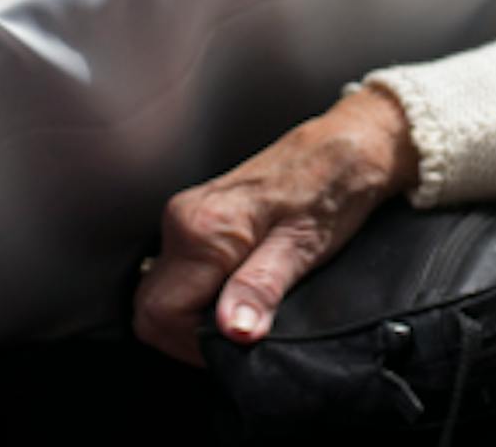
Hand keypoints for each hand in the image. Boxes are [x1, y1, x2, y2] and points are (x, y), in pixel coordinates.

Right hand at [134, 86, 418, 365]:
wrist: (345, 150)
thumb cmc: (331, 188)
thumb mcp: (303, 248)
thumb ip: (260, 289)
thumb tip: (232, 331)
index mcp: (201, 227)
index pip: (160, 314)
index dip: (194, 344)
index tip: (234, 346)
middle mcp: (183, 219)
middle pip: (151, 306)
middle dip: (188, 335)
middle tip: (240, 334)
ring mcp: (187, 217)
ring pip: (163, 292)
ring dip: (195, 316)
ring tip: (246, 311)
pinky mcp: (198, 219)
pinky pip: (179, 274)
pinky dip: (200, 296)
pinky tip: (240, 291)